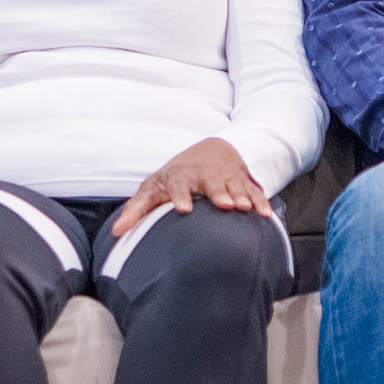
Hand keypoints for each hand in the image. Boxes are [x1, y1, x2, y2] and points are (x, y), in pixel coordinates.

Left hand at [111, 136, 265, 234]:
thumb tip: (117, 232)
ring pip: (234, 186)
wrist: (209, 152)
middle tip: (223, 205)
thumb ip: (136, 210)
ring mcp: (226, 178)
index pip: (178, 184)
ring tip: (244, 208)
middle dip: (218, 193)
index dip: (181, 196)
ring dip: (240, 196)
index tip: (183, 209)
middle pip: (211, 183)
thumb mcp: (153, 189)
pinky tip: (266, 215)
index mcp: (180, 177)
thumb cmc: (174, 177)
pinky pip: (254, 191)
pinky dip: (260, 202)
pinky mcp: (243, 182)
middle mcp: (204, 175)